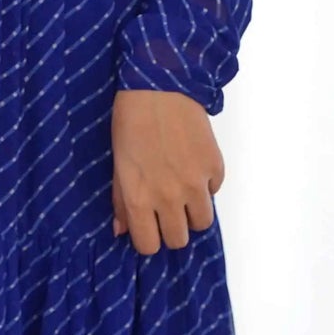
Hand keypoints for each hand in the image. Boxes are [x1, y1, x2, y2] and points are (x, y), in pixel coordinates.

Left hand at [110, 87, 224, 253]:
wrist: (160, 88)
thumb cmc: (130, 121)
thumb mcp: (118, 162)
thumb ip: (121, 200)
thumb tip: (123, 230)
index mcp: (140, 198)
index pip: (149, 246)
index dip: (148, 238)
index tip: (148, 227)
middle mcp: (169, 198)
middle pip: (179, 240)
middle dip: (171, 228)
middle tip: (166, 210)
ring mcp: (196, 184)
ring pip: (202, 223)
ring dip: (192, 212)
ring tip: (183, 192)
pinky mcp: (215, 168)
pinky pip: (214, 191)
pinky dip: (206, 185)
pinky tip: (193, 165)